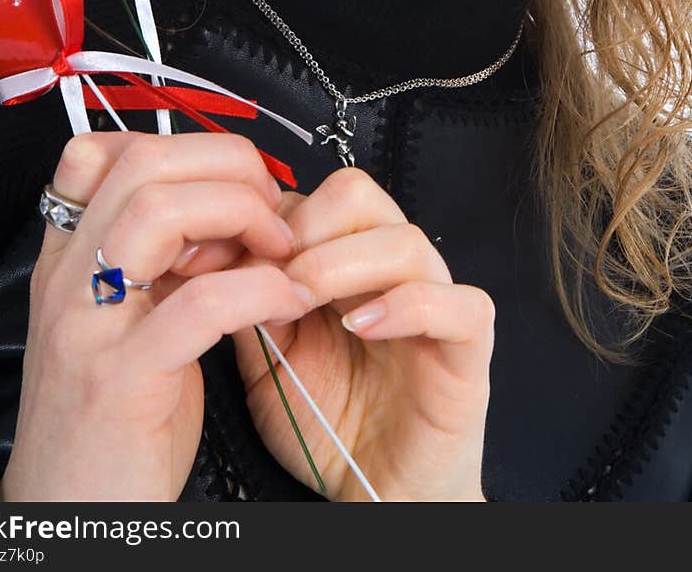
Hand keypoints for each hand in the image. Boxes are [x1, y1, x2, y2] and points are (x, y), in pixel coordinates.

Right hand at [0, 131, 311, 501]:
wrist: (72, 519)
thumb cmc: (115, 425)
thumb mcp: (131, 324)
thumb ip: (167, 265)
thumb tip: (236, 213)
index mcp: (69, 261)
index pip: (103, 152)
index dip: (182, 148)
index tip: (233, 181)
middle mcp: (68, 281)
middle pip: (144, 164)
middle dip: (226, 167)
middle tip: (273, 205)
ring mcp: (87, 327)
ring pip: (161, 211)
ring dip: (241, 213)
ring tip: (281, 249)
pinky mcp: (122, 381)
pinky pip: (201, 303)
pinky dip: (260, 289)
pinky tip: (289, 303)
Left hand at [230, 167, 494, 500]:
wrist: (375, 496)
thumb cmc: (326, 426)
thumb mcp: (266, 361)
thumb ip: (250, 305)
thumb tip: (222, 253)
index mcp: (346, 262)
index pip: (312, 197)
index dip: (271, 219)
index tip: (234, 255)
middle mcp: (392, 270)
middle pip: (358, 195)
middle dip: (305, 230)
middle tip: (273, 278)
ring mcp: (437, 303)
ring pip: (406, 241)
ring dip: (343, 263)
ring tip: (305, 302)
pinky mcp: (469, 348)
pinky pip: (461, 305)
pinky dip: (410, 306)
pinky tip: (362, 326)